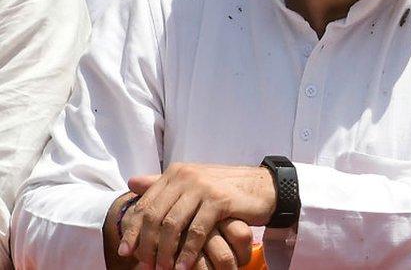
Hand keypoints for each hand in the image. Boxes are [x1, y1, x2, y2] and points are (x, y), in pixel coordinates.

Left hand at [118, 163, 275, 269]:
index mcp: (175, 173)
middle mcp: (186, 176)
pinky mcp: (219, 200)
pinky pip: (197, 231)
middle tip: (145, 266)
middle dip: (146, 245)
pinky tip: (184, 266)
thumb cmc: (225, 189)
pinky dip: (188, 252)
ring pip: (172, 225)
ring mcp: (203, 187)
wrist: (263, 187)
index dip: (133, 230)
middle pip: (155, 216)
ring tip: (163, 269)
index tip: (126, 252)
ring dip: (165, 252)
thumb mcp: (192, 185)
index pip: (145, 204)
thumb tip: (132, 182)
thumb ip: (163, 185)